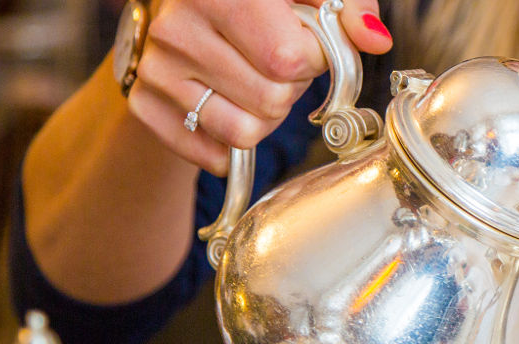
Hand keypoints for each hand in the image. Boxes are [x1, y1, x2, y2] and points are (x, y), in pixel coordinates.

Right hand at [127, 0, 392, 175]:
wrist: (187, 10)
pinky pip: (215, 153)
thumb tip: (374, 40)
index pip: (290, 58)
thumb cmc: (263, 3)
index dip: (314, 58)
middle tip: (273, 61)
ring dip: (265, 116)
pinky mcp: (144, 102)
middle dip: (289, 87)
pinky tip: (228, 102)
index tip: (303, 41)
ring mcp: (155, 65)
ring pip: (245, 132)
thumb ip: (349, 7)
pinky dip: (232, 141)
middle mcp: (177, 23)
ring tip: (251, 79)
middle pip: (271, 98)